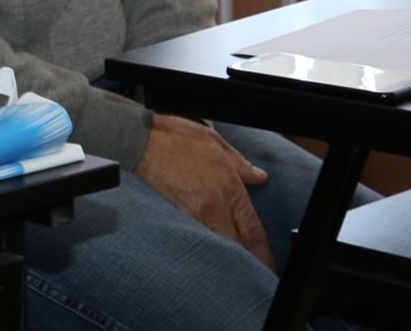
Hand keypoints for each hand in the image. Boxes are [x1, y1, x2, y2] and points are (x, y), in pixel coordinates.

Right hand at [135, 114, 274, 269]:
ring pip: (216, 246)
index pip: (253, 231)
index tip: (269, 266)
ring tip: (232, 263)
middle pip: (237, 247)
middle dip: (248, 262)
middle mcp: (213, 207)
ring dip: (226, 255)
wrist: (141, 143)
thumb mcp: (216, 143)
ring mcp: (193, 215)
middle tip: (255, 270)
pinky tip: (206, 248)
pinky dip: (204, 245)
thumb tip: (259, 177)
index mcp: (229, 189)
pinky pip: (196, 237)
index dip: (264, 254)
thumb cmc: (176, 139)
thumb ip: (241, 164)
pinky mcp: (175, 218)